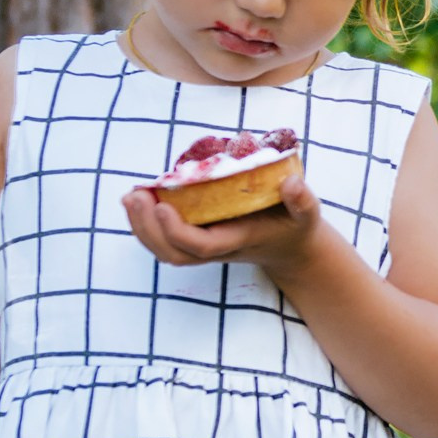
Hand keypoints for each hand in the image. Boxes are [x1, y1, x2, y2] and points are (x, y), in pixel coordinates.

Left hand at [120, 161, 327, 275]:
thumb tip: (291, 184)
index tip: (160, 204)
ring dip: (141, 226)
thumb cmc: (295, 226)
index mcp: (237, 241)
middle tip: (136, 195)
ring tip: (131, 196)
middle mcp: (216, 249)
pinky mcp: (197, 238)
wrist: (290, 249)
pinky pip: (164, 240)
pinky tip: (138, 200)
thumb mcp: (307, 214)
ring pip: (164, 250)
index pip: (201, 246)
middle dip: (148, 228)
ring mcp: (204, 247)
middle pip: (173, 253)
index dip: (176, 230)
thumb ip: (302, 200)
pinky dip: (146, 223)